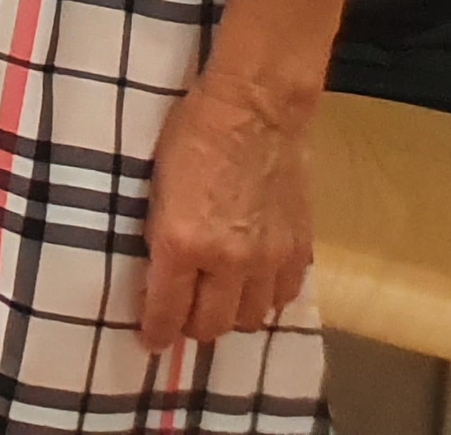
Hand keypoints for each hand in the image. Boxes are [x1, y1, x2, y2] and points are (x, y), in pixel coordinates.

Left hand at [138, 71, 315, 350]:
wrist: (254, 108)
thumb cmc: (191, 133)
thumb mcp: (156, 185)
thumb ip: (161, 235)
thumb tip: (159, 271)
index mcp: (183, 244)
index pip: (167, 310)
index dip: (157, 332)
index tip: (151, 342)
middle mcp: (228, 262)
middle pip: (212, 325)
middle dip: (192, 327)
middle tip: (182, 317)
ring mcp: (268, 259)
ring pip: (250, 319)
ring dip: (230, 317)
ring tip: (218, 302)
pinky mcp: (298, 249)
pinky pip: (284, 297)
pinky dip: (266, 299)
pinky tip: (254, 285)